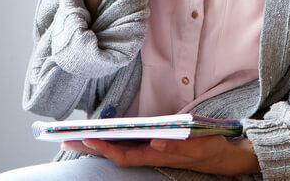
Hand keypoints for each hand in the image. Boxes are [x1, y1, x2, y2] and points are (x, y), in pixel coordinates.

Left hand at [60, 134, 260, 174]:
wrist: (223, 155)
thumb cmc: (209, 149)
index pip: (124, 155)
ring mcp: (151, 151)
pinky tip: (105, 133)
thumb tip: (154, 141)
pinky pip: (129, 144)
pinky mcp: (155, 145)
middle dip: (92, 145)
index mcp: (156, 156)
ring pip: (120, 148)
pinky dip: (114, 138)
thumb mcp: (197, 145)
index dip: (105, 148)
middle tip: (66, 137)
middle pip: (115, 152)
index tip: (88, 138)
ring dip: (99, 142)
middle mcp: (149, 154)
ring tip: (78, 134)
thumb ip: (176, 145)